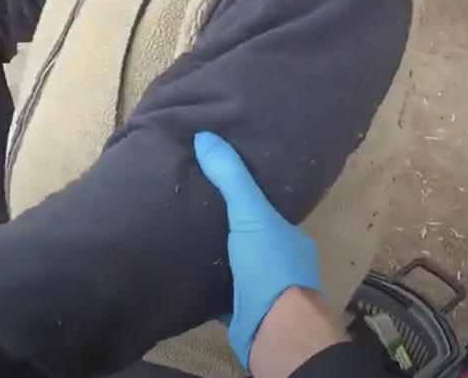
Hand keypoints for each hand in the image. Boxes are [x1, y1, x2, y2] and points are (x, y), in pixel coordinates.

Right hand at [193, 131, 322, 368]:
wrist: (274, 331)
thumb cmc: (270, 267)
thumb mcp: (250, 214)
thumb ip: (231, 177)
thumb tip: (205, 136)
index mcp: (288, 235)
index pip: (263, 207)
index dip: (241, 193)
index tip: (214, 177)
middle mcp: (278, 260)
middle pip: (246, 235)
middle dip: (223, 223)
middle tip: (189, 203)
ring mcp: (261, 289)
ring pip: (232, 263)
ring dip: (212, 253)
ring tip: (179, 231)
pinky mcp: (240, 312)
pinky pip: (218, 291)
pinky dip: (203, 281)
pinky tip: (181, 268)